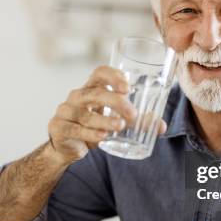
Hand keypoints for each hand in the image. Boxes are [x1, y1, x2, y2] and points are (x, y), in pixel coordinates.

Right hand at [48, 65, 166, 162]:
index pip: (99, 73)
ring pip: (87, 115)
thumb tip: (161, 126)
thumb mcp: (114, 121)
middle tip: (132, 113)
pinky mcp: (59, 128)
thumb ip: (136, 121)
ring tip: (120, 126)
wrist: (66, 147)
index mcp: (91, 89)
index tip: (128, 87)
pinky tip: (102, 137)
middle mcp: (76, 97)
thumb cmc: (93, 127)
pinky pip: (76, 130)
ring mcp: (65, 112)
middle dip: (116, 102)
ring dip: (105, 121)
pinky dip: (91, 133)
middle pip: (95, 93)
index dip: (113, 76)